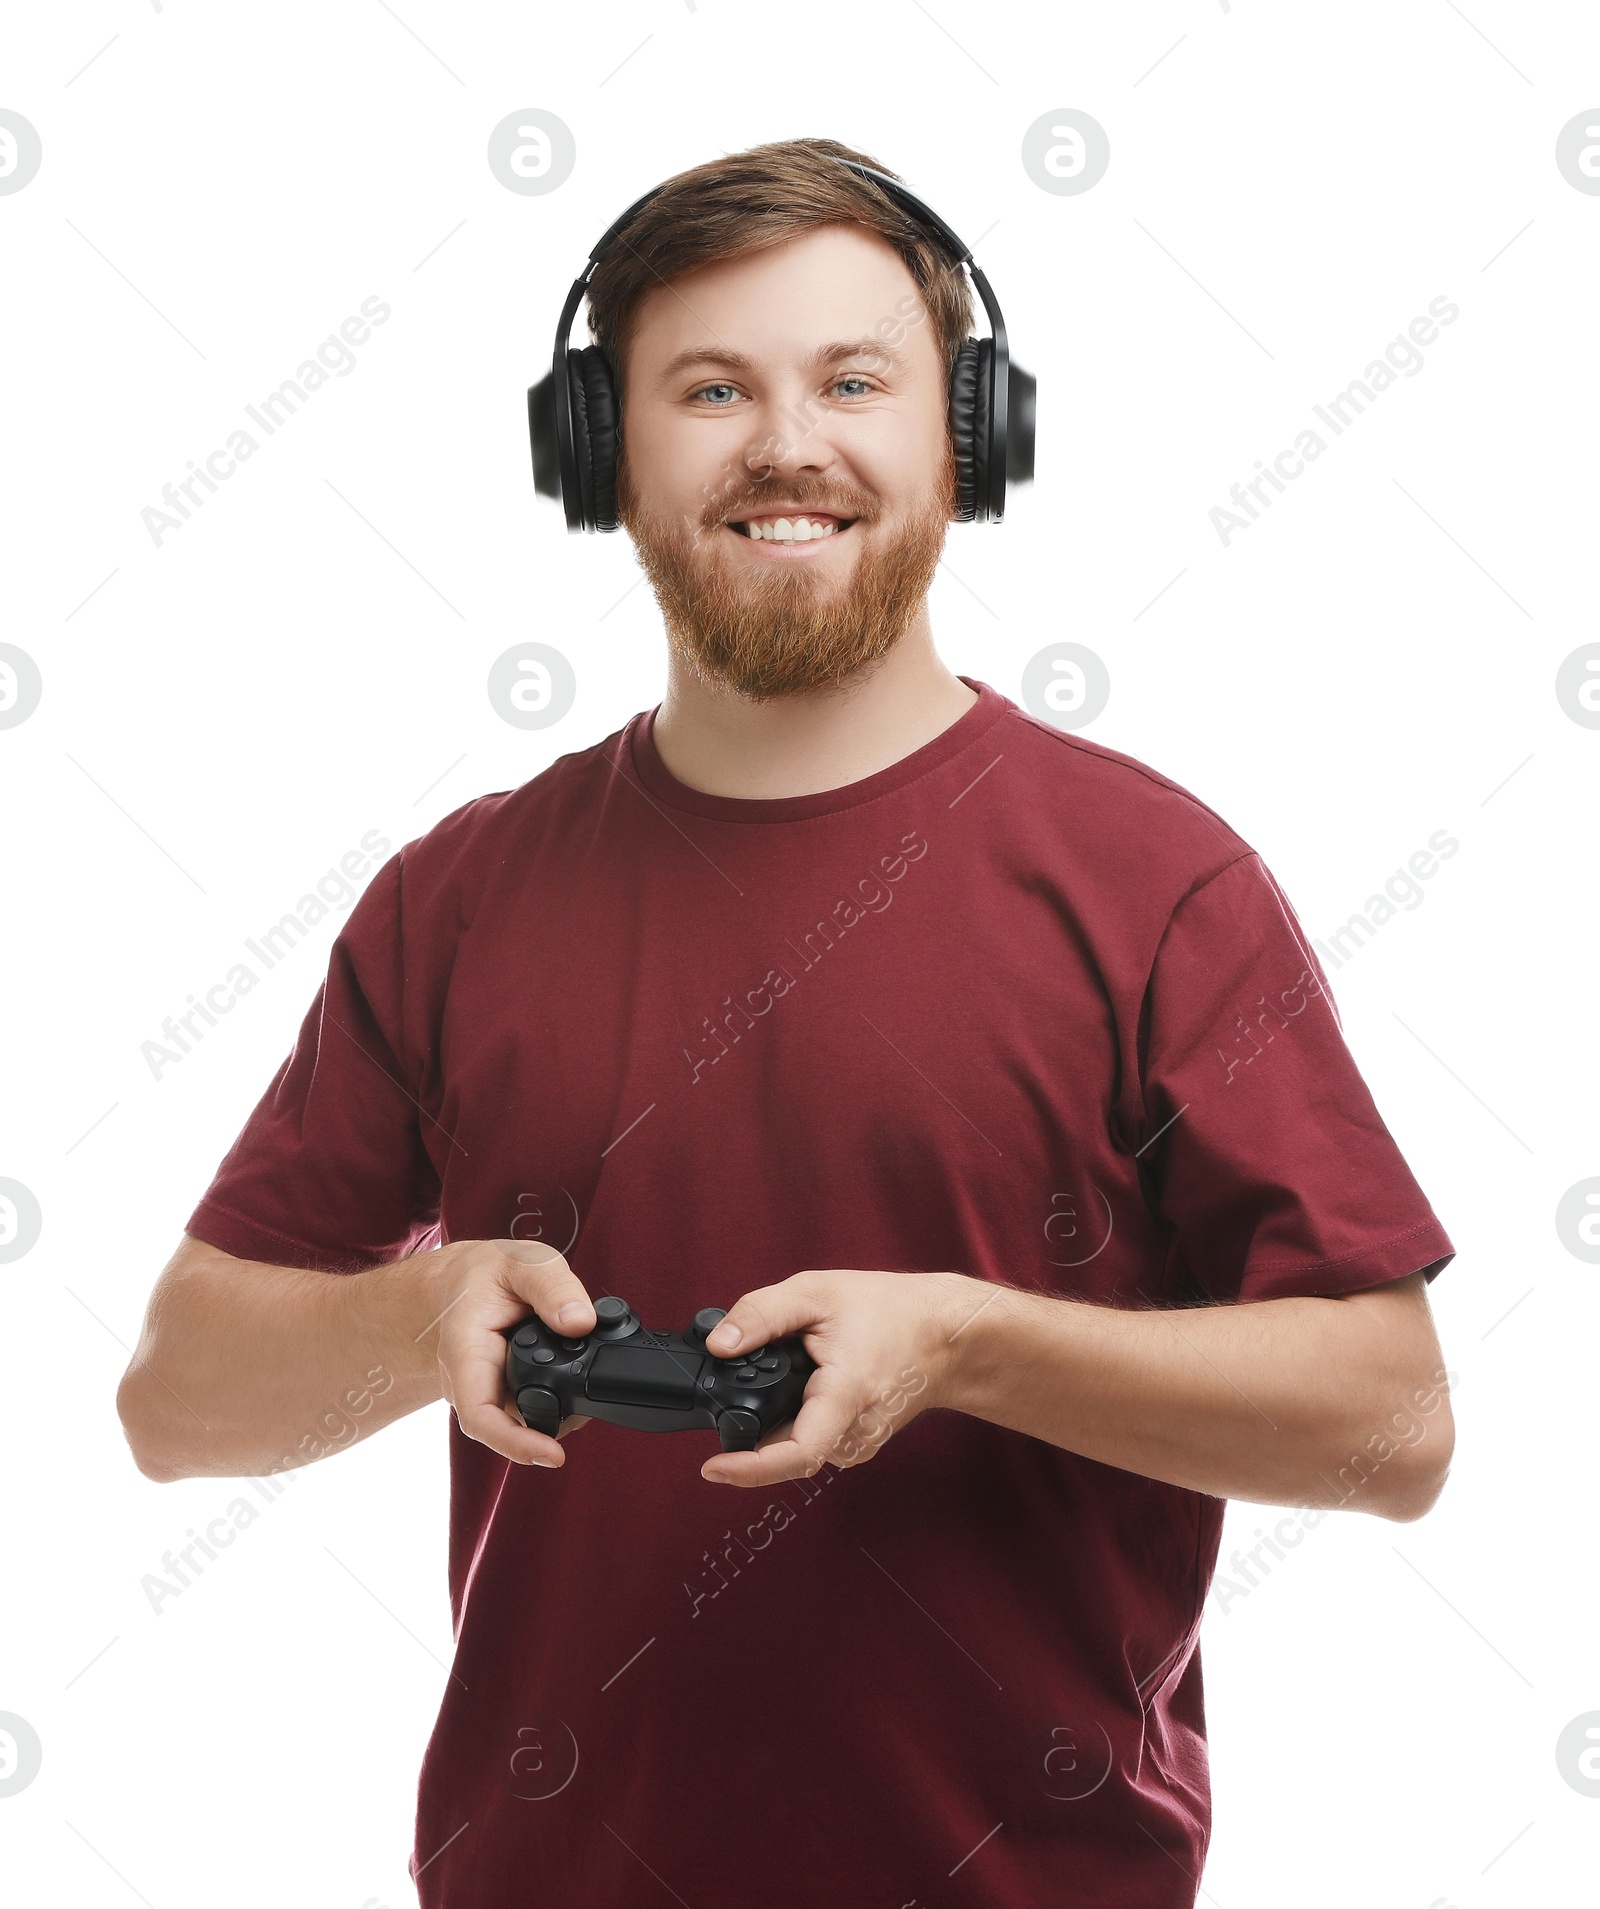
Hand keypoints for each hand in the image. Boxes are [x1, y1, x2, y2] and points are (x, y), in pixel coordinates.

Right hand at [426, 1240, 596, 1466]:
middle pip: (513, 1425)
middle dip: (557, 1423)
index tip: (553, 1456)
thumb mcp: (520, 1263)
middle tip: (592, 1397)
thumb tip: (581, 1323)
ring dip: (561, 1407)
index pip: (480, 1416)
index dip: (515, 1444)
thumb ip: (552, 1287)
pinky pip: (533, 1405)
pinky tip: (575, 1372)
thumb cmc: (484, 1274)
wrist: (458, 1285)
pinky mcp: (505, 1393)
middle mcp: (472, 1383)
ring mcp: (489, 1392)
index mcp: (465, 1353)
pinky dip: (560, 1395)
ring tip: (584, 1370)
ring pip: (528, 1417)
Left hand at [699, 1268, 973, 1487]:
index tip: (712, 1469)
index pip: (796, 1453)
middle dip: (751, 1422)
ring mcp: (859, 1444)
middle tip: (740, 1379)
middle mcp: (855, 1432)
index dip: (748, 1469)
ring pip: (795, 1446)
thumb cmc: (889, 1311)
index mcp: (847, 1395)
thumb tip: (718, 1344)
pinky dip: (795, 1419)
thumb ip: (761, 1315)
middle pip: (784, 1451)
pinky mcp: (858, 1444)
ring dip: (774, 1418)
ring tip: (788, 1370)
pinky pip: (812, 1441)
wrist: (945, 1335)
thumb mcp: (817, 1292)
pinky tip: (804, 1385)